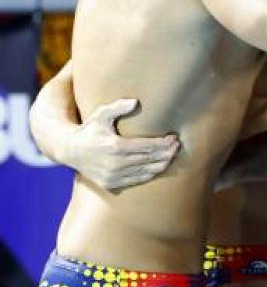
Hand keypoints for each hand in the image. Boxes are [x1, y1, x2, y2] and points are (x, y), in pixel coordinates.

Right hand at [62, 99, 179, 191]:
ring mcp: (114, 176)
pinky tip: (158, 165)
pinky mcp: (112, 185)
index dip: (165, 144)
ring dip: (163, 164)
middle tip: (177, 145)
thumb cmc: (90, 129)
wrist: (70, 151)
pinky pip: (138, 180)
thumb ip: (117, 107)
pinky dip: (151, 173)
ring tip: (172, 155)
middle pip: (151, 160)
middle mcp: (115, 164)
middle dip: (168, 153)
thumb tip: (135, 102)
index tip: (174, 138)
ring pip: (147, 172)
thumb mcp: (101, 115)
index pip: (148, 147)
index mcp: (115, 147)